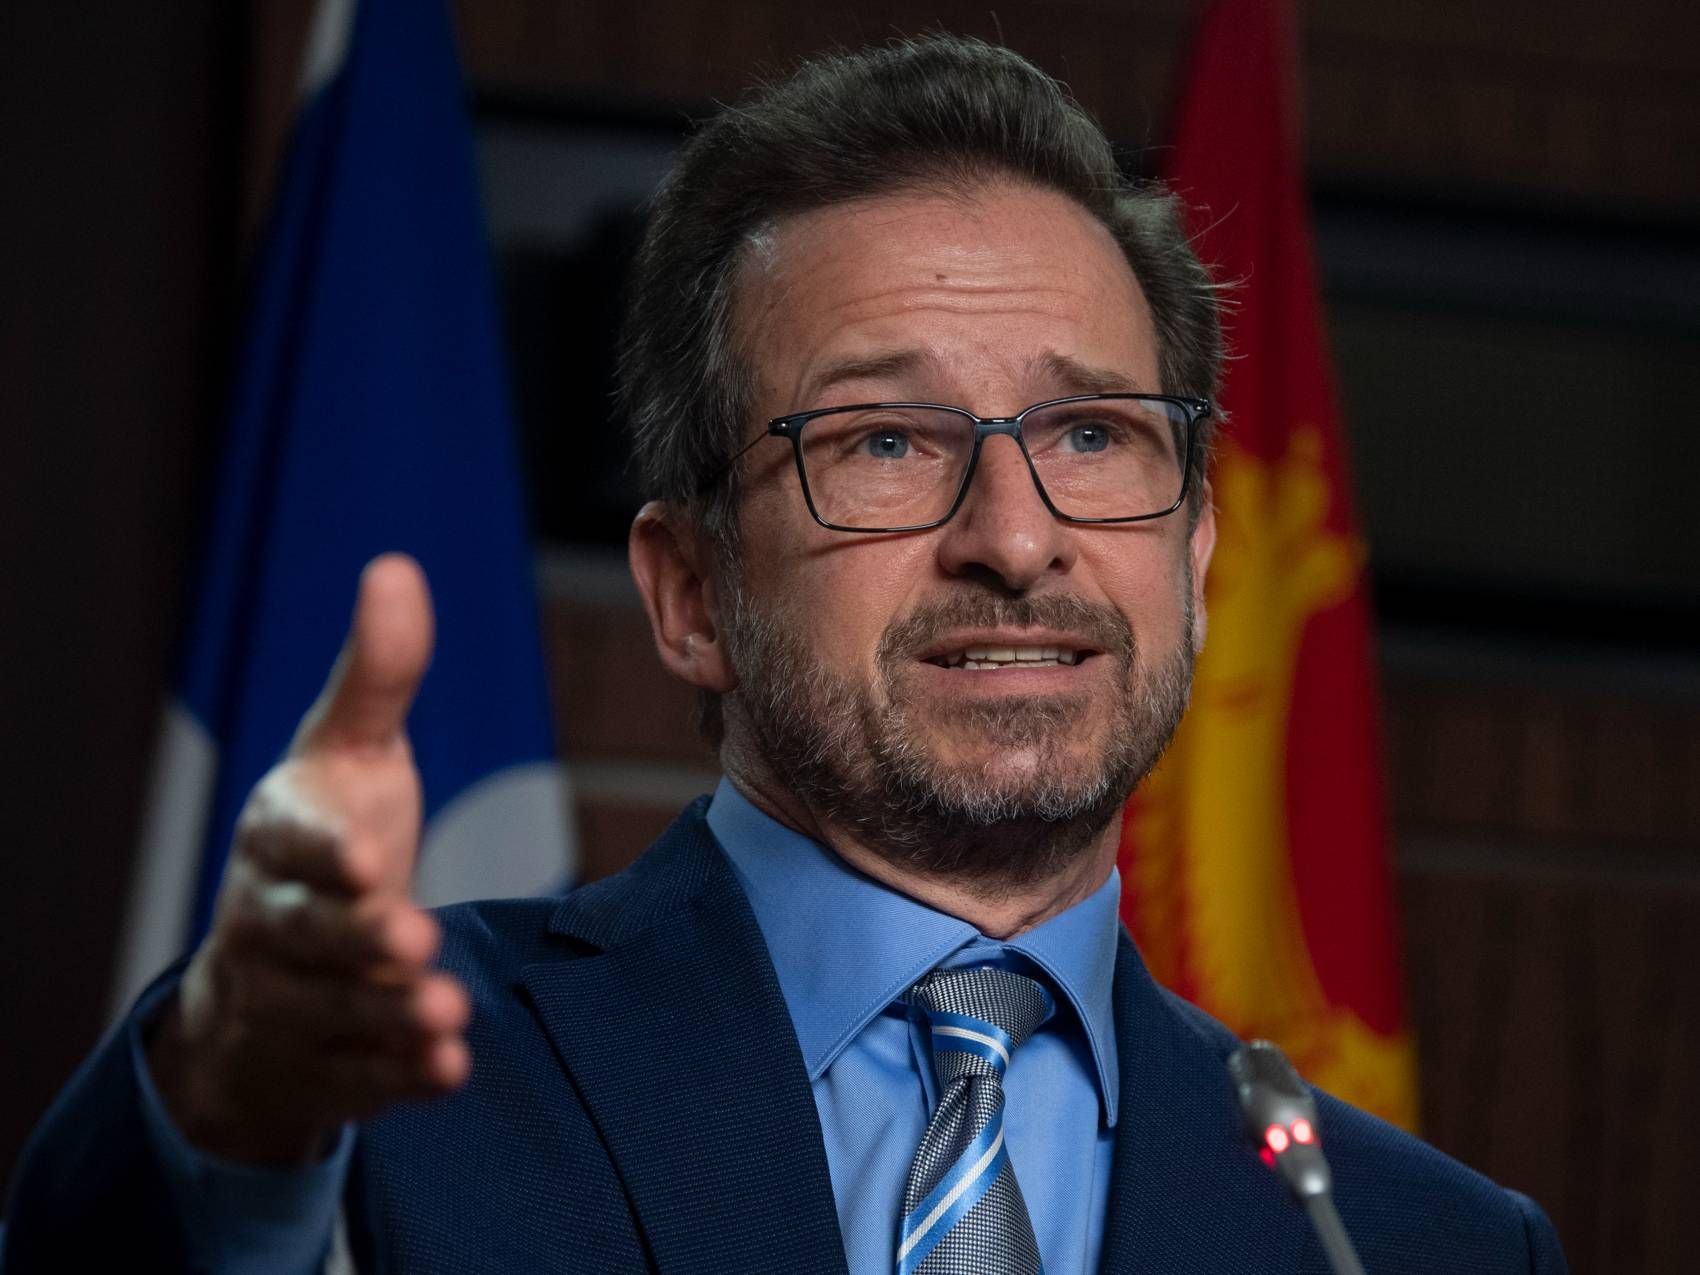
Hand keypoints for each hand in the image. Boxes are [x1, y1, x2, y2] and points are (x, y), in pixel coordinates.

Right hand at [148, 554, 470, 1163]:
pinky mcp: (328, 1060)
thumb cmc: (326, 838)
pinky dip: (399, 1077)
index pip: (289, 845)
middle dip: (356, 941)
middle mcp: (274, 922)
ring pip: (333, 1013)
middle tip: (413, 940)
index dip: (323, 855)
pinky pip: (357, 1076)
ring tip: (446, 1014)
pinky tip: (450, 1072)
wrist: (272, 966)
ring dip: (387, 1015)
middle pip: (306, 938)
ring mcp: (295, 998)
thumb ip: (378, 677)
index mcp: (277, 838)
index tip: (366, 859)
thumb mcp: (348, 753)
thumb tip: (396, 568)